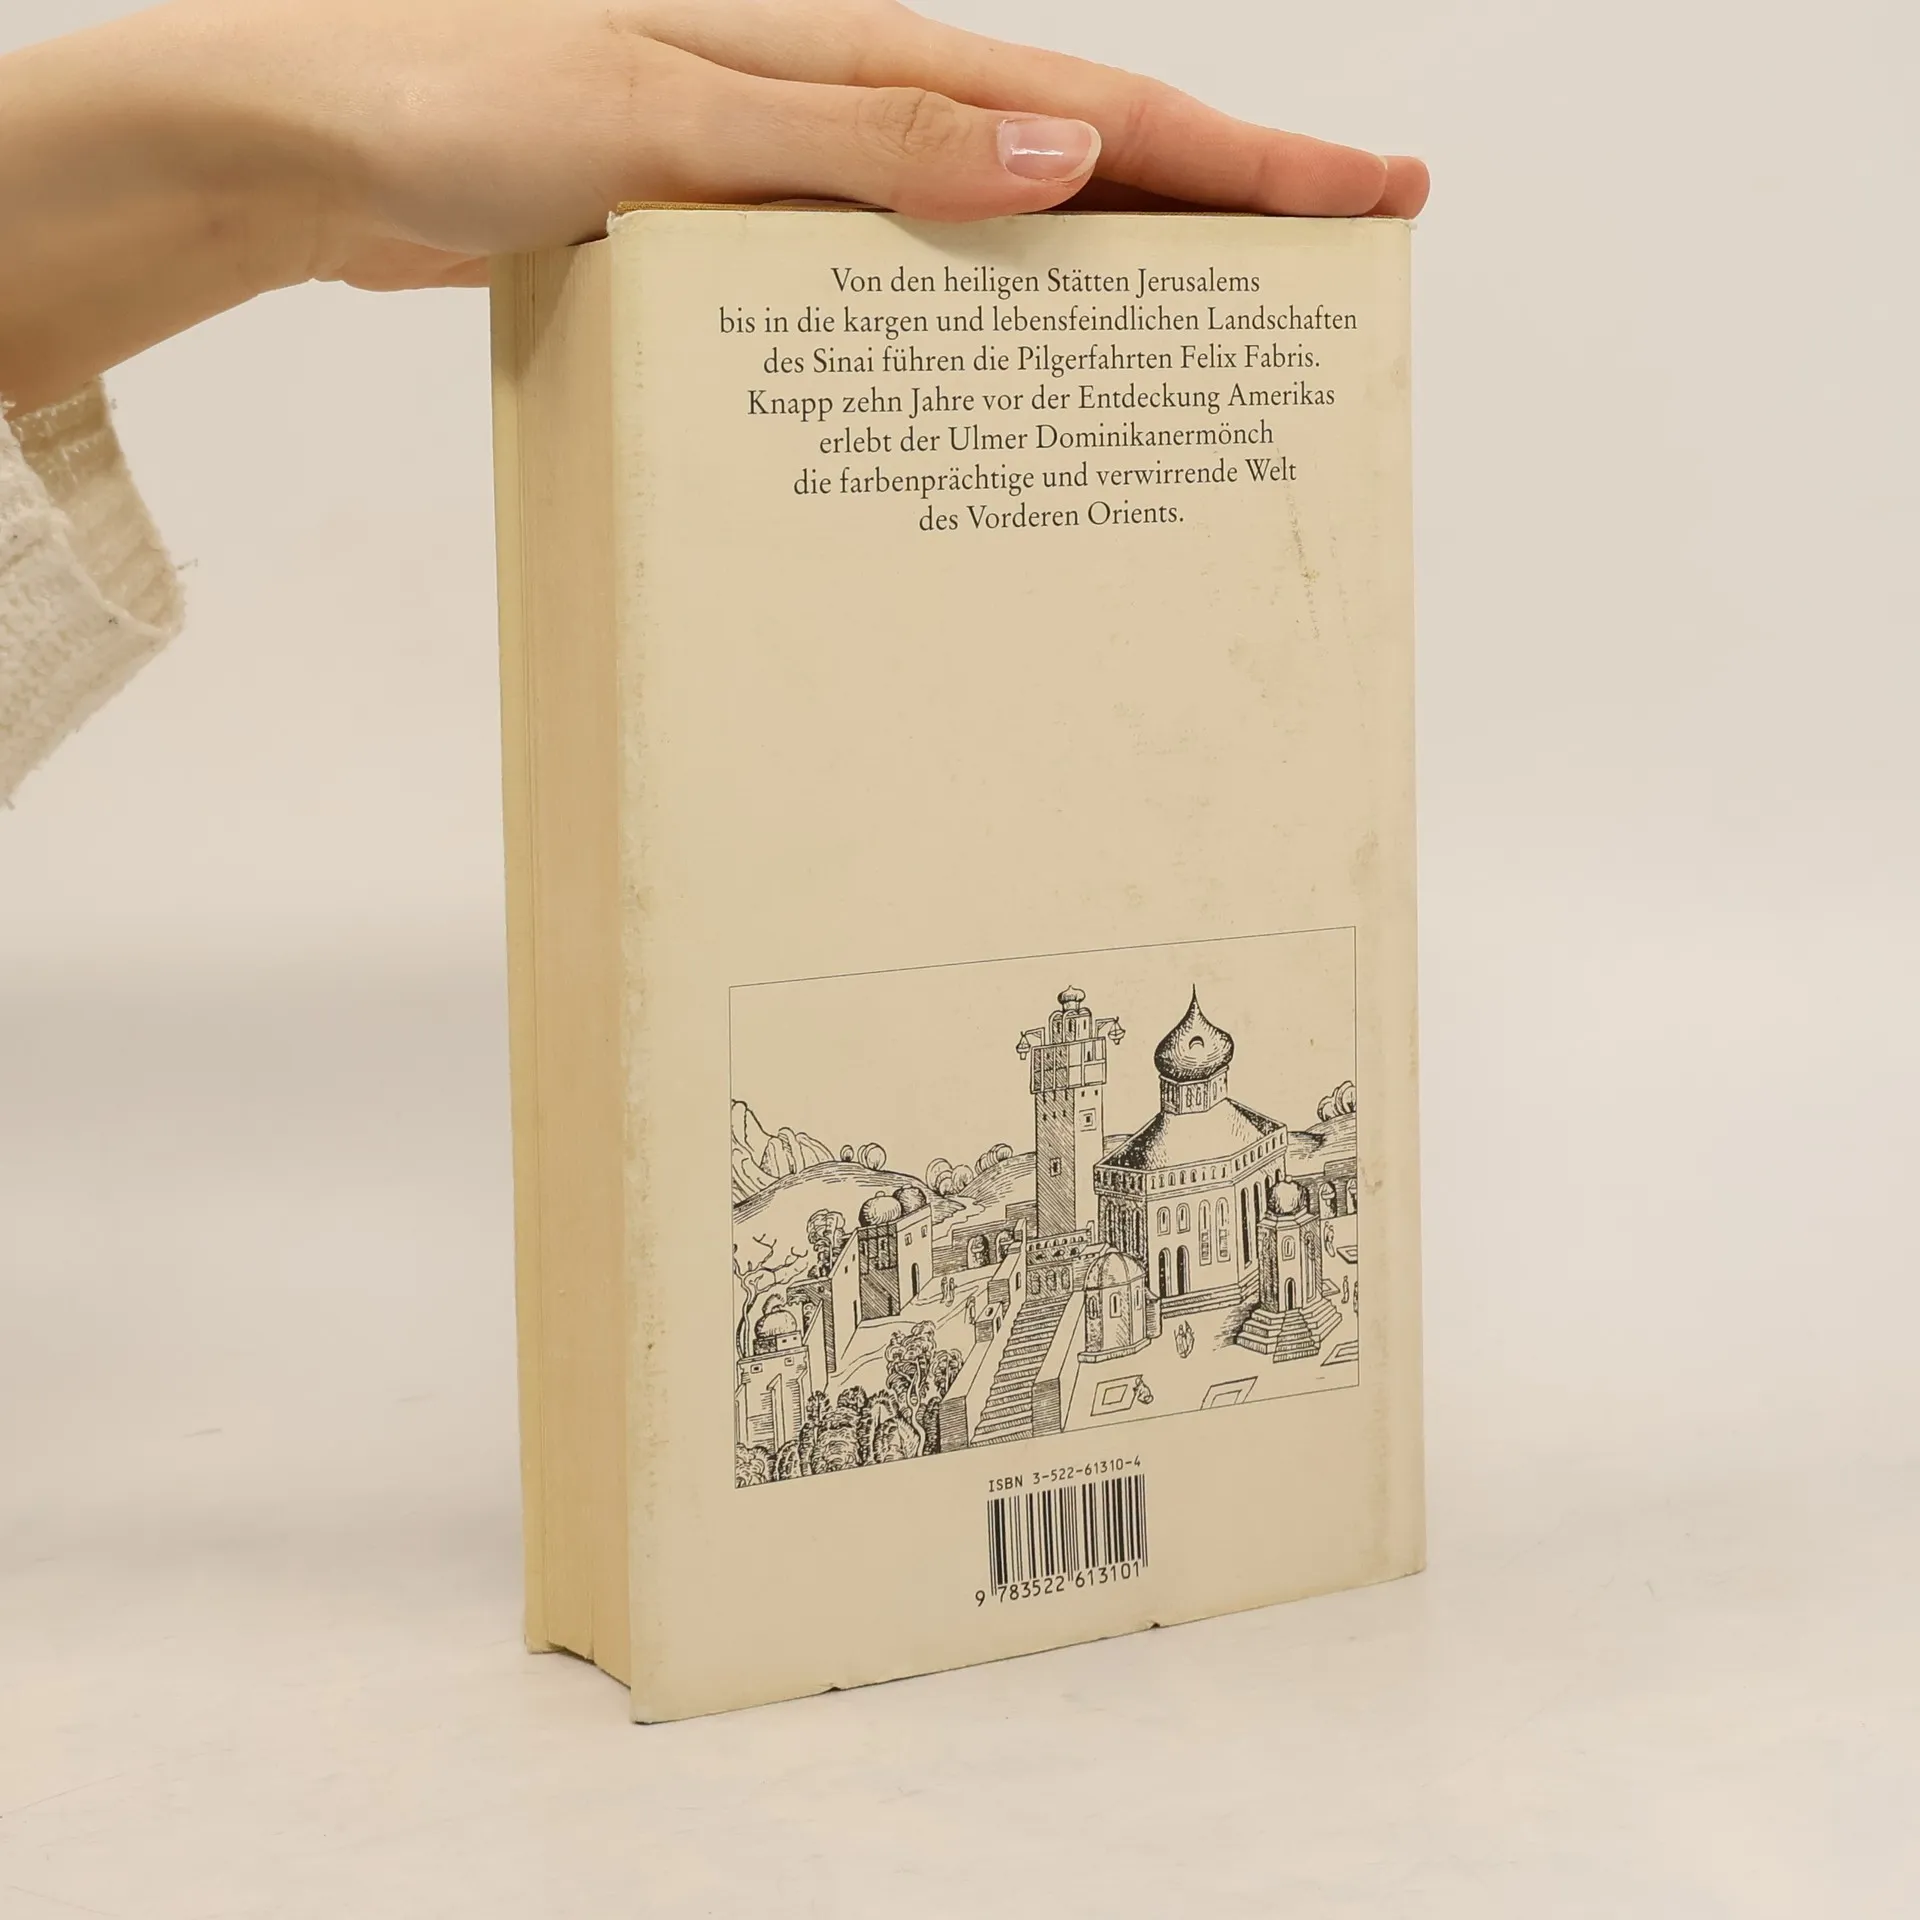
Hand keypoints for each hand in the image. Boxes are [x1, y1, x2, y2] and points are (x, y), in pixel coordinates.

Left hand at [0, 0, 1428, 408]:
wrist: (319, 141)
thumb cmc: (462, 105)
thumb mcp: (668, 117)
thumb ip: (859, 143)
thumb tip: (1056, 158)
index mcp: (853, 60)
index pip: (1094, 108)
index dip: (1243, 154)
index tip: (1372, 189)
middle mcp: (847, 106)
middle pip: (1078, 153)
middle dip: (1221, 201)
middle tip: (1344, 248)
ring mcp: (804, 168)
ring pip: (1000, 217)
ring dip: (1110, 261)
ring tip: (1209, 327)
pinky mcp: (748, 231)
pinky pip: (902, 272)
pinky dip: (976, 310)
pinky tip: (1002, 364)